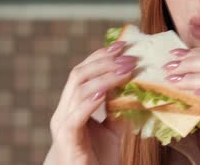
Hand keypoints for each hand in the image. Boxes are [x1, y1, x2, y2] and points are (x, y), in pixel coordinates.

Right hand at [45, 41, 136, 164]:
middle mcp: (64, 111)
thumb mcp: (113, 129)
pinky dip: (90, 101)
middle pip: (79, 74)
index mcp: (73, 105)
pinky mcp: (66, 139)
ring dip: (104, 76)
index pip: (83, 71)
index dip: (101, 56)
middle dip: (104, 61)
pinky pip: (75, 116)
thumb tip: (137, 88)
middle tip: (129, 56)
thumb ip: (119, 109)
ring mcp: (62, 124)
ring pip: (78, 89)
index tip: (122, 45)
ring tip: (126, 70)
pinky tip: (103, 92)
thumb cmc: (97, 158)